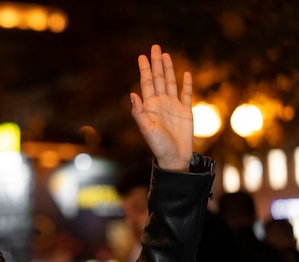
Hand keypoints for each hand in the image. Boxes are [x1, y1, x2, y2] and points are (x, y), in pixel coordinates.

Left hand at [130, 44, 192, 170]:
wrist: (174, 157)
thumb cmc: (158, 145)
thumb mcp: (147, 129)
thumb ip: (139, 113)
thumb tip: (132, 94)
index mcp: (150, 106)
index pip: (147, 83)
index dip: (144, 69)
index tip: (142, 55)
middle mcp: (161, 103)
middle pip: (158, 78)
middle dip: (156, 63)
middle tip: (155, 47)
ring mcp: (173, 106)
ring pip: (171, 83)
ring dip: (169, 69)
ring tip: (166, 55)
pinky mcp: (186, 111)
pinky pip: (186, 94)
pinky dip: (186, 84)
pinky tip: (185, 74)